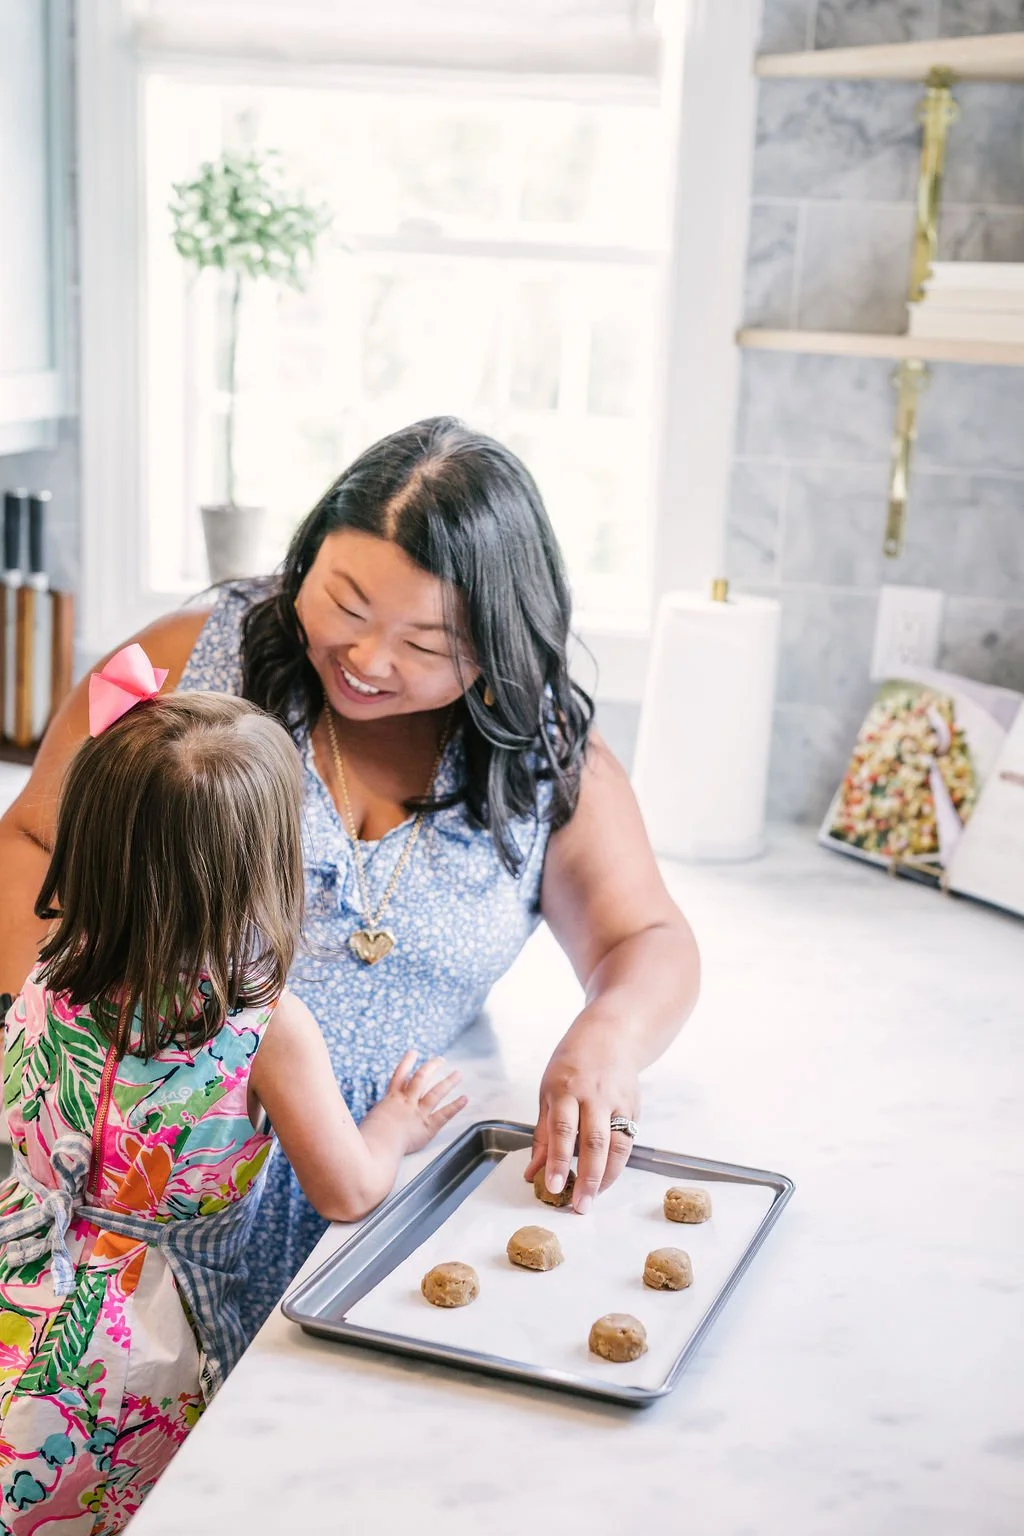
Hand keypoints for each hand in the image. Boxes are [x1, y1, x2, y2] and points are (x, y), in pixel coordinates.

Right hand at [375, 1051, 467, 1154]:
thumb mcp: (366, 1120)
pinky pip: (444, 1114)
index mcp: (390, 1099)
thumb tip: (357, 1118)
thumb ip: (373, 1116)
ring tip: (458, 1074)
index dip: (407, 1063)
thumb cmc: (368, 1137)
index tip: (413, 1052)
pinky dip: (455, 1106)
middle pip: (421, 1078)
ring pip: (436, 1092)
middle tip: (441, 1060)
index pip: (399, 1076)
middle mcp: (406, 1102)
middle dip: (432, 1067)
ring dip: (448, 1082)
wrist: (378, 1145)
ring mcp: (418, 1113)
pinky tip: (464, 1099)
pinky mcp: (427, 1127)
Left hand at [524, 1020, 639, 1214]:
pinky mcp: (634, 1107)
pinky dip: (618, 1163)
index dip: (558, 1160)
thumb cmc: (572, 1065)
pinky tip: (606, 1179)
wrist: (611, 1035)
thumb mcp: (548, 1092)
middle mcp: (594, 1095)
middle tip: (579, 1206)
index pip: (562, 1130)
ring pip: (617, 1145)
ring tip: (593, 1199)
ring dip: (606, 1177)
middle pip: (594, 1142)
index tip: (553, 1186)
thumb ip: (543, 1134)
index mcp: (565, 1088)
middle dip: (587, 1178)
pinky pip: (628, 1141)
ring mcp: (618, 1101)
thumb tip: (532, 1173)